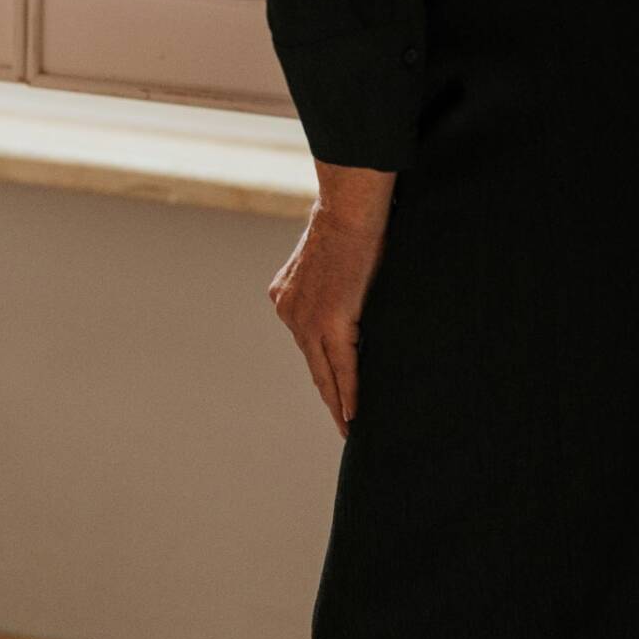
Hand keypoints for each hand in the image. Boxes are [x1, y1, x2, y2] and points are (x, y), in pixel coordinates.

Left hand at [269, 168, 394, 436]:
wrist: (349, 211)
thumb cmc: (347, 226)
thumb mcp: (328, 261)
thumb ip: (327, 284)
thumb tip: (344, 291)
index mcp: (284, 297)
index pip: (305, 345)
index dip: (320, 372)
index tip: (330, 395)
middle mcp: (288, 312)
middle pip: (312, 365)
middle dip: (328, 397)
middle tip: (342, 426)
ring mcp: (306, 320)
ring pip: (325, 373)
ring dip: (339, 403)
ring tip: (350, 427)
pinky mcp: (330, 323)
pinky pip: (343, 367)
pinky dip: (350, 393)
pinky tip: (354, 416)